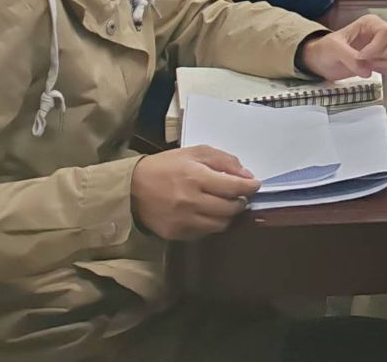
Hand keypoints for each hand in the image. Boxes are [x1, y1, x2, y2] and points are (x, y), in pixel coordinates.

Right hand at [130, 146, 259, 240]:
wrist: (131, 189)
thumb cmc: (166, 166)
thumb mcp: (195, 153)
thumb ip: (223, 161)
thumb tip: (246, 176)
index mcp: (195, 177)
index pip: (233, 187)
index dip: (249, 187)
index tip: (255, 185)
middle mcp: (190, 201)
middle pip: (229, 209)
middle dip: (240, 201)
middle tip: (239, 195)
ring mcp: (182, 221)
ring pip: (220, 225)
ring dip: (228, 215)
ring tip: (225, 205)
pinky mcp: (176, 234)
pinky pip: (204, 233)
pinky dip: (211, 223)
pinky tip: (208, 213)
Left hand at [301, 15, 386, 79]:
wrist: (322, 62)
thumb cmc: (325, 50)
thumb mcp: (333, 49)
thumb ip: (349, 58)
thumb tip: (367, 70)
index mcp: (370, 24)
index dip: (376, 48)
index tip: (361, 57)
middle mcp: (381, 32)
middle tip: (373, 61)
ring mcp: (385, 45)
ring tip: (373, 66)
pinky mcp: (384, 58)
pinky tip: (376, 69)